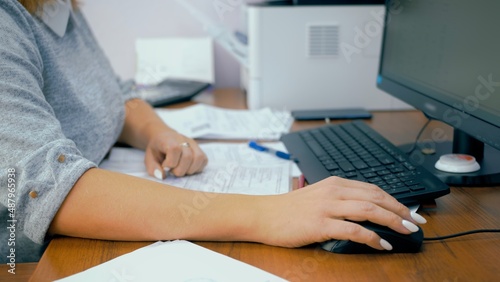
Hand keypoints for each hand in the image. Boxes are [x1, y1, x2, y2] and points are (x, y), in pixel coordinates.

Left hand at [144, 131, 207, 178]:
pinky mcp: (200, 149)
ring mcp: (193, 144)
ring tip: (180, 169)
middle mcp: (183, 139)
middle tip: (172, 171)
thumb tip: (162, 176)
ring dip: (189, 170)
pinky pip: (204, 160)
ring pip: (199, 158)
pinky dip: (197, 168)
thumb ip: (153, 168)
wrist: (163, 136)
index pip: (175, 149)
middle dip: (179, 170)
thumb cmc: (157, 149)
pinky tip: (187, 168)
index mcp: (168, 140)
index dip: (171, 162)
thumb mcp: (149, 157)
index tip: (165, 167)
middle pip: (188, 156)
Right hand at [255, 176, 425, 249]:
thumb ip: (339, 200)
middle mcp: (333, 191)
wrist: (263, 215)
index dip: (395, 200)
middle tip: (417, 222)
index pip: (373, 189)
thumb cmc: (288, 209)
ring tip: (407, 231)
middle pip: (376, 197)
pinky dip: (372, 238)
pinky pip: (353, 230)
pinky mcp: (320, 224)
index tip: (409, 211)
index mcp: (334, 183)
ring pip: (369, 210)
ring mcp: (327, 207)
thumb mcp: (317, 196)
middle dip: (401, 210)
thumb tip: (365, 211)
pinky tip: (381, 244)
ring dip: (393, 221)